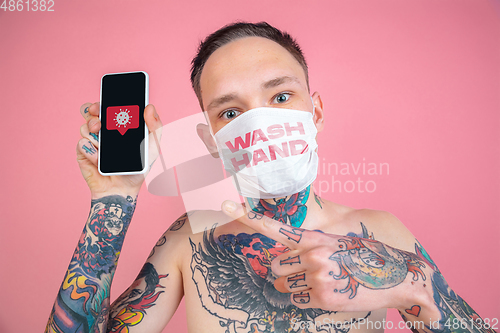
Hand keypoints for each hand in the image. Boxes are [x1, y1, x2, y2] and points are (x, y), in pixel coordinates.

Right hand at [77, 102, 162, 197]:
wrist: (124, 189)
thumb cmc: (139, 167)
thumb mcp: (153, 146)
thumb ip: (155, 126)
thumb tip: (150, 106)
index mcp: (117, 125)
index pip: (108, 107)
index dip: (104, 102)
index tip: (105, 103)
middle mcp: (103, 131)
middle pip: (91, 112)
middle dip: (94, 111)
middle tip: (100, 119)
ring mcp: (92, 141)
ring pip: (85, 127)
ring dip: (94, 133)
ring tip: (102, 144)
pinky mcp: (83, 153)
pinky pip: (82, 144)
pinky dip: (91, 150)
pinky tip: (99, 159)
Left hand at [221, 201, 426, 312]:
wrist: (398, 276)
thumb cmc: (364, 257)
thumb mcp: (336, 242)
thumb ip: (310, 245)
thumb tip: (289, 252)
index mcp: (314, 237)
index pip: (274, 226)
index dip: (248, 216)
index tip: (227, 204)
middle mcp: (312, 254)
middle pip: (273, 266)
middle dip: (283, 271)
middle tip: (303, 272)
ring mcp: (317, 277)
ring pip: (283, 286)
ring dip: (295, 287)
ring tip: (319, 282)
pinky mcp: (324, 298)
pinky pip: (298, 301)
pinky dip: (306, 300)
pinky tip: (326, 293)